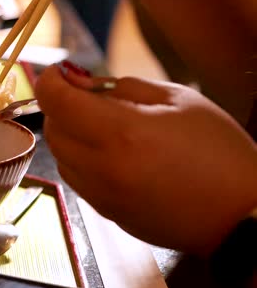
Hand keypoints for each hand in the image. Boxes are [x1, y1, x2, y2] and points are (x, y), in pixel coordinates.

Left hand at [35, 63, 256, 255]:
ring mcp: (102, 196)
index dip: (50, 81)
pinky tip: (114, 155)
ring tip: (105, 127)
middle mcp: (103, 167)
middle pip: (51, 129)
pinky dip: (82, 161)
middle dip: (60, 107)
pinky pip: (77, 180)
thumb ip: (123, 87)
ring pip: (60, 157)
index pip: (56, 101)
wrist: (242, 214)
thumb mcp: (179, 100)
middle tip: (88, 97)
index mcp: (121, 132)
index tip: (59, 72)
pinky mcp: (107, 215)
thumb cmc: (220, 152)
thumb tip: (80, 81)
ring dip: (69, 136)